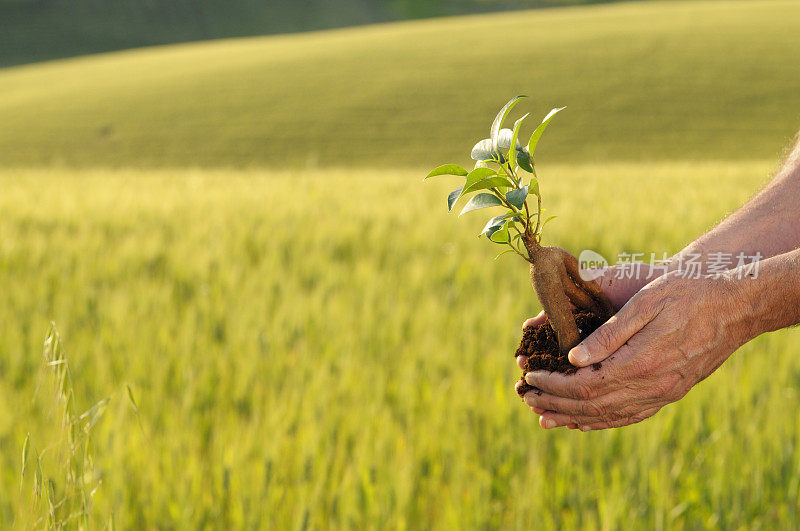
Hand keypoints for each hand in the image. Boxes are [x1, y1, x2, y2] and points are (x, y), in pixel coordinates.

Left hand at [520, 271, 751, 430]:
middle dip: (555, 404)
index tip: (529, 378)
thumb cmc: (687, 294)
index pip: (584, 385)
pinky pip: (631, 415)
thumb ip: (609, 334)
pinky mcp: (671, 392)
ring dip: (573, 418)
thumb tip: (573, 357)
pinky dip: (603, 421)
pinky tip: (586, 421)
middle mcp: (652, 386)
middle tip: (526, 399)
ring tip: (545, 418)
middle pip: (592, 406)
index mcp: (640, 362)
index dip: (553, 385)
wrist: (736, 305)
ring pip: (610, 416)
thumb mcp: (645, 303)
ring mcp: (664, 393)